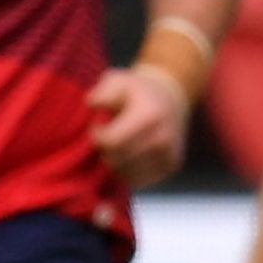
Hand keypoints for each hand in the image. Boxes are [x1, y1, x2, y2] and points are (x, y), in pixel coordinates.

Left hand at [89, 65, 188, 188]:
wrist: (171, 98)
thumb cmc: (136, 91)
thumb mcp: (118, 81)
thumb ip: (103, 91)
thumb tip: (91, 103)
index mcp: (149, 116)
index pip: (111, 142)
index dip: (97, 137)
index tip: (97, 127)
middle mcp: (162, 138)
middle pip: (116, 161)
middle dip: (105, 151)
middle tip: (107, 137)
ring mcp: (168, 154)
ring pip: (125, 175)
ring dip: (114, 164)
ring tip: (118, 145)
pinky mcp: (170, 166)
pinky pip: (137, 181)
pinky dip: (126, 172)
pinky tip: (127, 156)